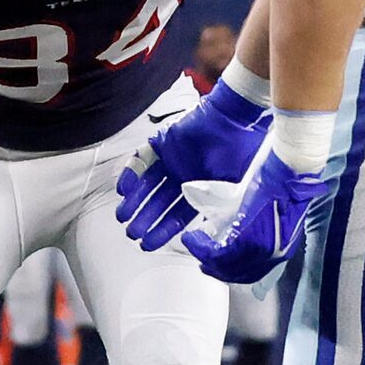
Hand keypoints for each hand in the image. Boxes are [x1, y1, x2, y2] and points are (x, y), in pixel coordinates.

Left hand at [119, 81, 270, 249]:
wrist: (237, 121)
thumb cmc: (241, 155)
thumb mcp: (234, 195)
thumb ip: (220, 219)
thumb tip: (207, 244)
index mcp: (201, 189)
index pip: (177, 214)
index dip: (163, 230)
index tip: (148, 244)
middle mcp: (184, 175)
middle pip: (159, 202)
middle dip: (145, 219)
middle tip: (133, 233)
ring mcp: (172, 159)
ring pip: (147, 184)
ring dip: (134, 200)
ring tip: (123, 217)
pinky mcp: (163, 142)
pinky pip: (141, 159)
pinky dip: (130, 173)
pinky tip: (124, 190)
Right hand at [178, 147, 327, 284]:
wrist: (291, 171)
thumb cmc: (284, 183)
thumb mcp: (272, 212)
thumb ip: (258, 226)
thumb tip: (238, 227)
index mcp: (281, 248)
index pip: (251, 272)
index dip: (230, 269)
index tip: (215, 263)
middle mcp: (272, 255)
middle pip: (236, 274)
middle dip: (214, 269)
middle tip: (202, 261)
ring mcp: (260, 250)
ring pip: (224, 266)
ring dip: (203, 255)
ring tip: (194, 242)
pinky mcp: (247, 240)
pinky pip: (216, 253)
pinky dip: (200, 247)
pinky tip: (193, 237)